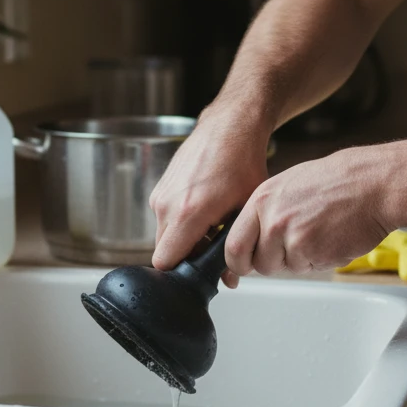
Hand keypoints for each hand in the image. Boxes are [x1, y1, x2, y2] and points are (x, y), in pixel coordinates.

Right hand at [151, 107, 270, 286]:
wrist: (229, 127)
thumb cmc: (242, 162)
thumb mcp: (246, 209)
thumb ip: (235, 248)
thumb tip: (229, 279)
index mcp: (187, 214)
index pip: (165, 262)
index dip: (180, 272)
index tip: (198, 272)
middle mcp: (167, 205)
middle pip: (165, 251)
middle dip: (186, 256)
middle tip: (213, 248)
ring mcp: (160, 194)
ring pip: (165, 234)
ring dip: (185, 237)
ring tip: (212, 224)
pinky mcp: (160, 187)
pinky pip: (165, 216)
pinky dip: (181, 220)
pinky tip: (205, 208)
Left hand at [225, 146, 393, 276]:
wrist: (374, 183)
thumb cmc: (337, 181)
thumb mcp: (288, 186)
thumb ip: (266, 213)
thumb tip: (252, 240)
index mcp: (262, 200)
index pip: (233, 245)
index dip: (239, 261)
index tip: (245, 265)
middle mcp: (272, 219)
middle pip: (259, 264)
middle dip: (273, 263)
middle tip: (294, 248)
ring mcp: (292, 237)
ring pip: (286, 268)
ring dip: (301, 260)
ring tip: (320, 232)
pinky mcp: (313, 252)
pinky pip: (309, 269)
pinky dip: (320, 260)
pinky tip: (332, 237)